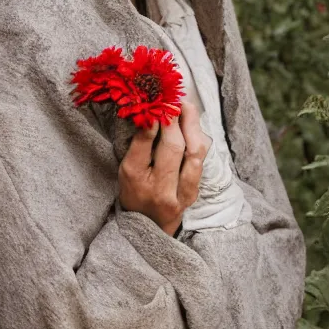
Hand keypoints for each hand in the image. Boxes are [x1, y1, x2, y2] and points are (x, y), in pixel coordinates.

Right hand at [118, 101, 211, 235]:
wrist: (148, 229)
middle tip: (172, 100)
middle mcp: (158, 188)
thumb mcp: (126, 170)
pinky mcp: (194, 194)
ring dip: (192, 124)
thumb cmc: (134, 192)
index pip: (144, 144)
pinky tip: (194, 127)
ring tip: (186, 106)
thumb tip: (152, 111)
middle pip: (173, 146)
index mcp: (134, 178)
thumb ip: (138, 144)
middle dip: (175, 118)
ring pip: (194, 153)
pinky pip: (202, 161)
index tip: (155, 103)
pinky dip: (199, 139)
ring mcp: (180, 194)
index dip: (152, 120)